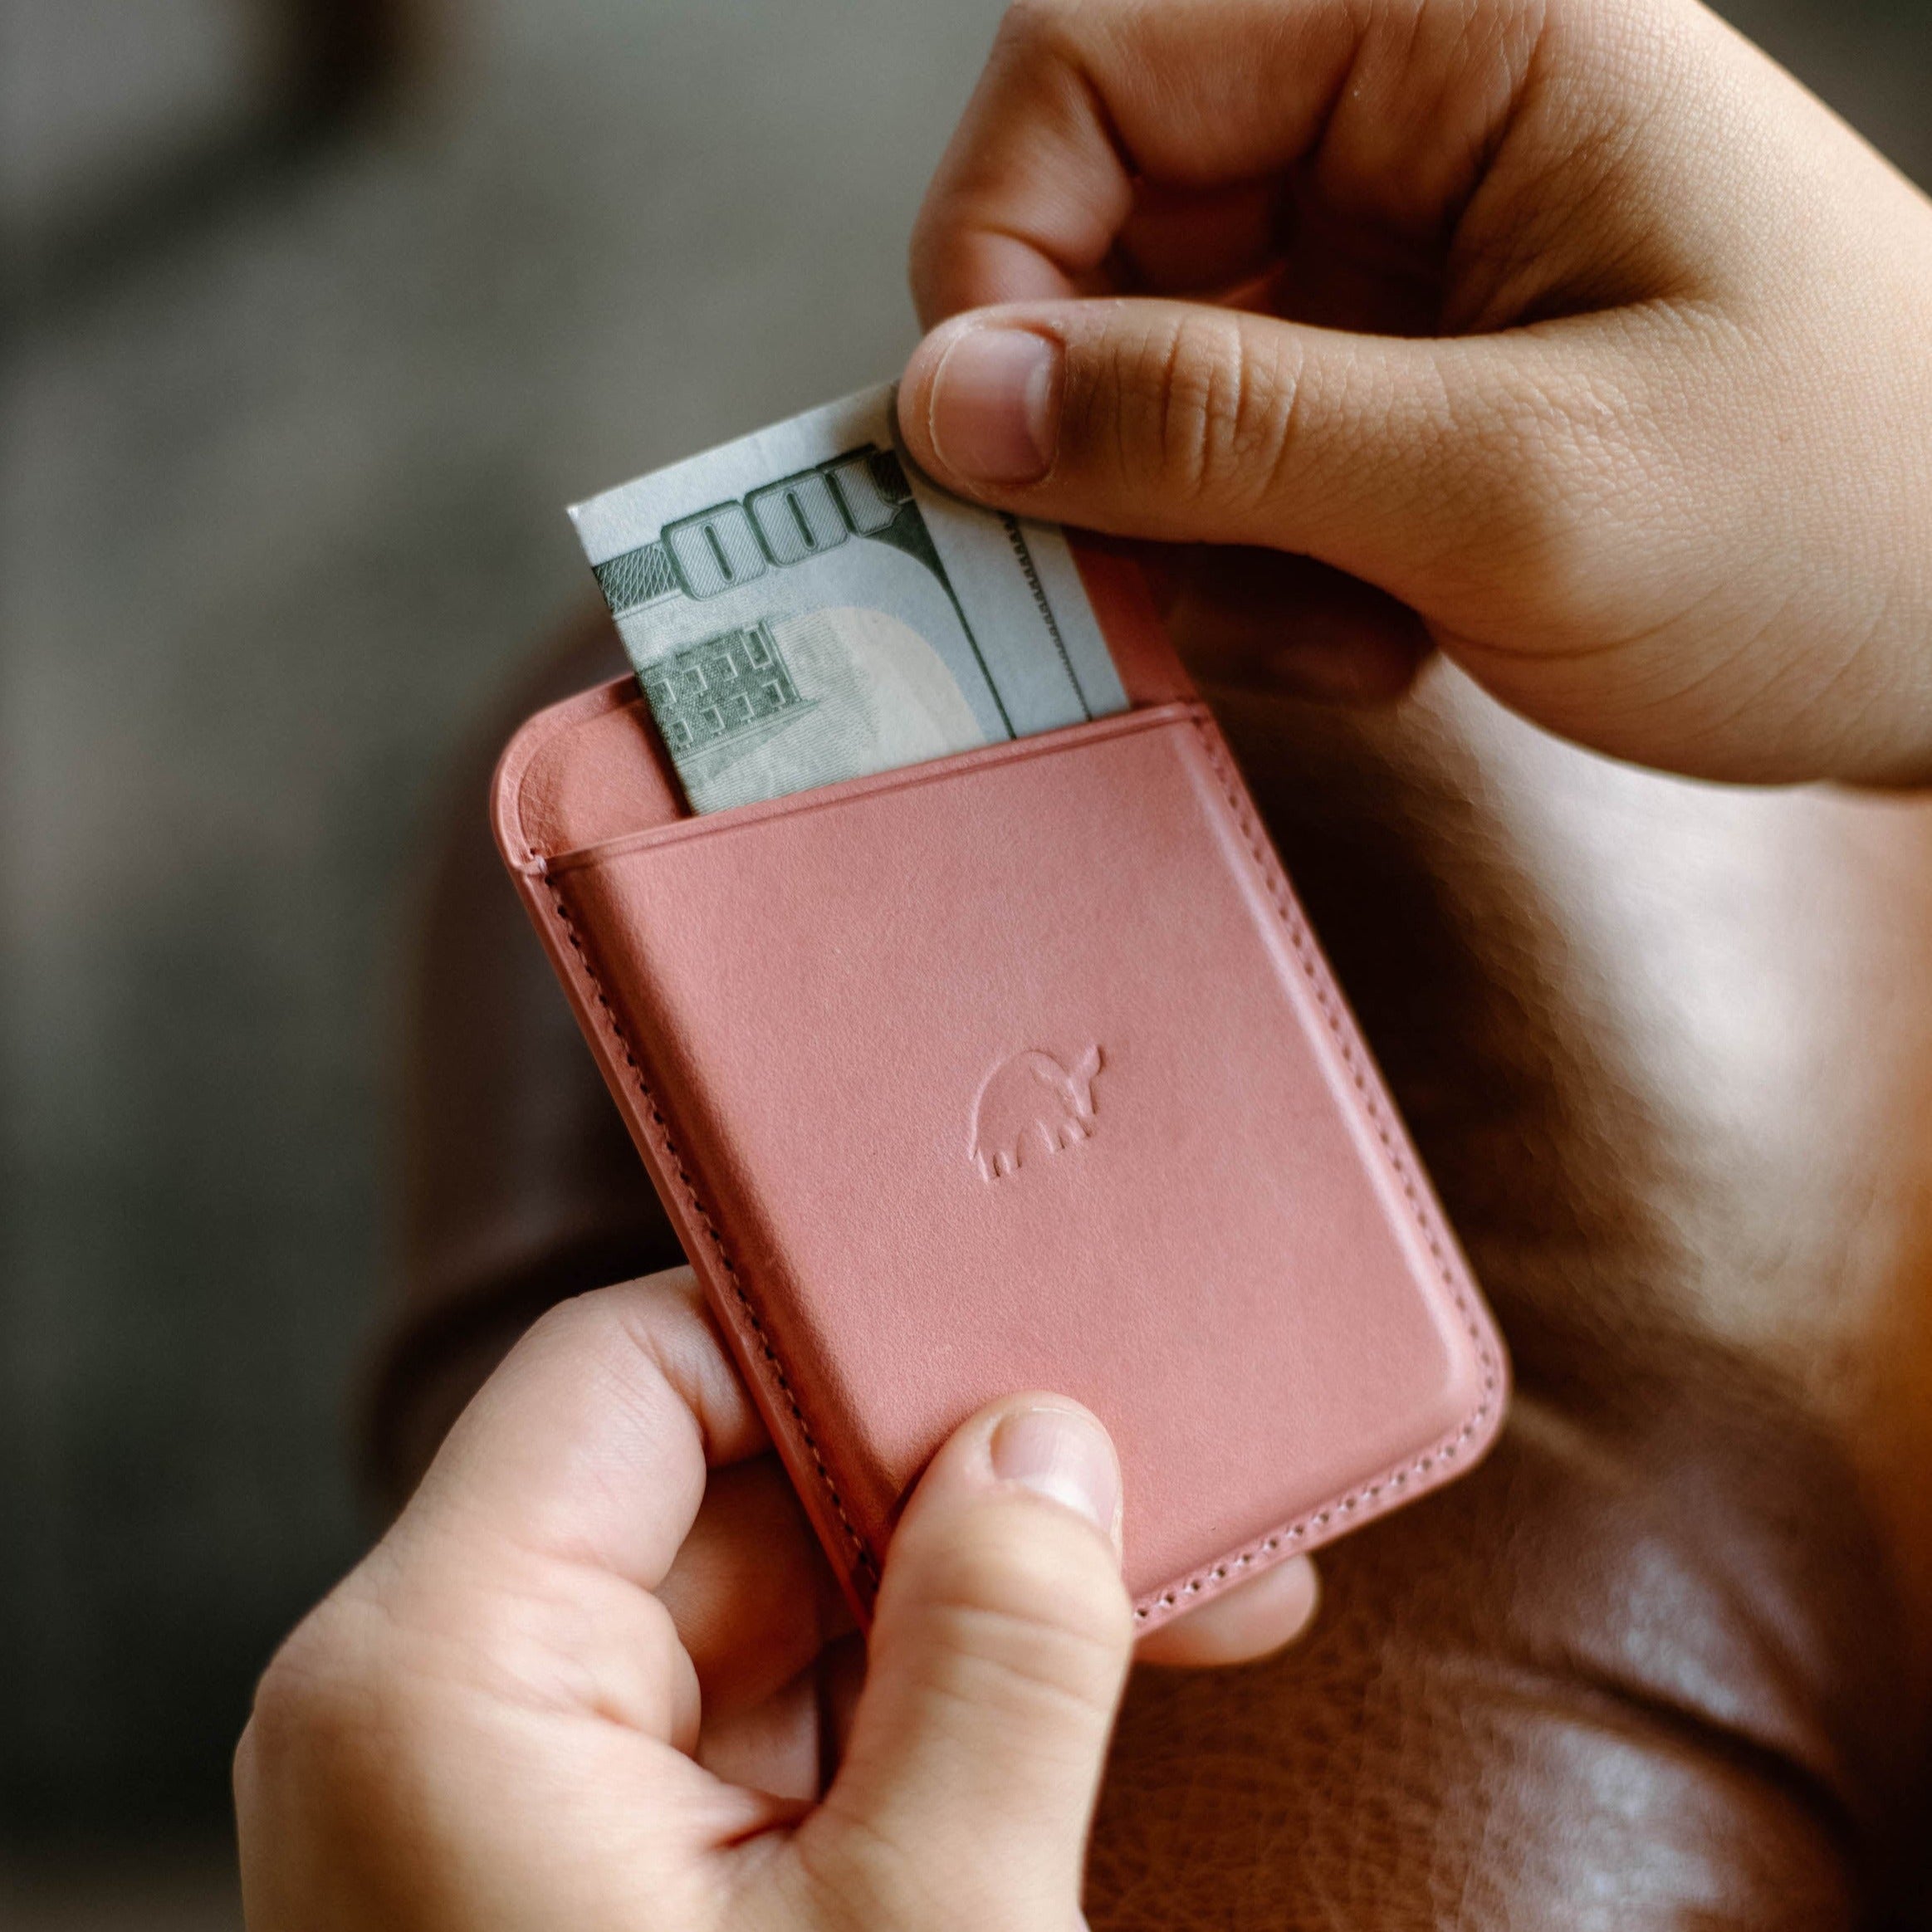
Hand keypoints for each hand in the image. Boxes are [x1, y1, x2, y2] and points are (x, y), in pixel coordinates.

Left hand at [235, 1270, 1316, 1927]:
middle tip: (1150, 1462)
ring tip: (1166, 1584)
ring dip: (956, 1593)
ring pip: (758, 1605)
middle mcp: (447, 1712)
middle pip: (713, 1484)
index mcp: (442, 1676)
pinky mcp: (593, 1887)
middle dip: (943, 1477)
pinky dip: (914, 1701)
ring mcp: (514, 1804)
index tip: (1010, 1322)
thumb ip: (1000, 1658)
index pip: (635, 1370)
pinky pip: (763, 1725)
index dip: (826, 1332)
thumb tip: (1052, 1449)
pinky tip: (1070, 1690)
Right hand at [896, 0, 1931, 784]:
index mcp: (1450, 26)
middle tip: (1186, 584)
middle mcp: (1399, 117)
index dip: (998, 257)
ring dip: (1195, 541)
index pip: (1087, 64)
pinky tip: (1384, 633)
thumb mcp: (1516, 489)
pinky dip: (1257, 581)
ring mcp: (1390, 260)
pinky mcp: (1388, 387)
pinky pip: (1219, 471)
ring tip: (1353, 627)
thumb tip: (951, 402)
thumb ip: (1219, 432)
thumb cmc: (1841, 528)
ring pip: (1141, 381)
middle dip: (1109, 441)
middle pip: (1093, 234)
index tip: (1006, 456)